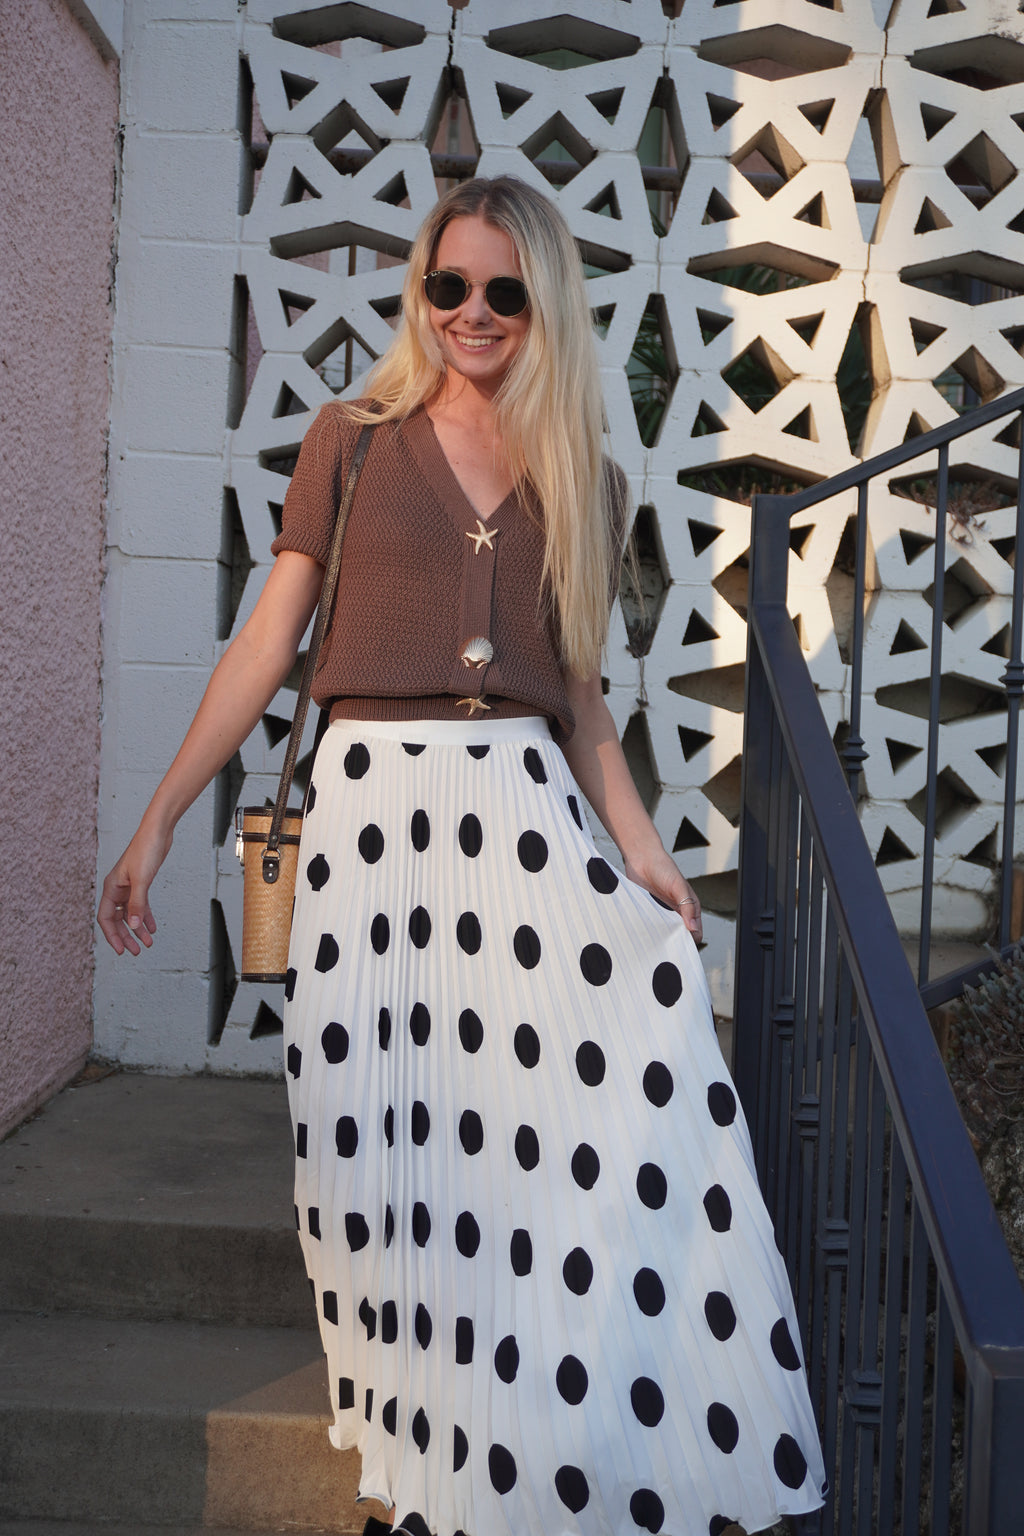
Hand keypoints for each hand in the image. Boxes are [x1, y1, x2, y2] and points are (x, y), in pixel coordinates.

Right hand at [97, 819, 171, 955]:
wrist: (158, 832)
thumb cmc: (146, 850)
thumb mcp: (142, 880)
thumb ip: (138, 904)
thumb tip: (134, 927)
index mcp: (111, 888)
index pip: (106, 918)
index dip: (112, 935)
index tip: (121, 950)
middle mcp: (117, 889)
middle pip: (117, 920)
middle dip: (126, 936)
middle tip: (135, 951)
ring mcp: (129, 886)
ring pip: (130, 914)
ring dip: (137, 929)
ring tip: (147, 943)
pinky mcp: (141, 883)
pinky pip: (140, 905)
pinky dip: (145, 917)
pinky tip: (152, 927)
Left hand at [622, 847, 702, 941]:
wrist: (641, 858)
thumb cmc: (663, 867)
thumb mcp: (678, 886)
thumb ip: (687, 906)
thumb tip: (693, 927)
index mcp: (690, 907)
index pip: (695, 932)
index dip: (690, 940)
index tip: (681, 944)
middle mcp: (677, 913)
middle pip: (680, 936)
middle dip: (675, 942)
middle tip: (666, 946)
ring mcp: (663, 914)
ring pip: (665, 934)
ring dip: (661, 937)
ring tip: (655, 940)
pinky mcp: (649, 913)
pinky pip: (651, 927)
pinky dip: (649, 931)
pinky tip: (645, 932)